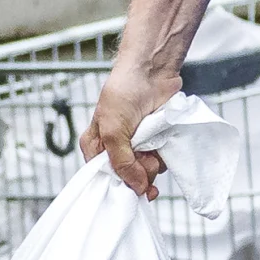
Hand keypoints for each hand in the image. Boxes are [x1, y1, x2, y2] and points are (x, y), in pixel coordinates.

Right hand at [83, 55, 183, 199]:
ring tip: (153, 142)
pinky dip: (164, 154)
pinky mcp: (154, 142)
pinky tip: (162, 141)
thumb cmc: (123, 92)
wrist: (152, 71)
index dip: (122, 183)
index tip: (137, 184)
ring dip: (154, 161)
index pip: (105, 178)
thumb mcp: (113, 130)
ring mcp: (136, 147)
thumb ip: (122, 162)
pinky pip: (160, 160)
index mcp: (96, 146)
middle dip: (141, 170)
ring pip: (146, 171)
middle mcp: (115, 149)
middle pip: (128, 178)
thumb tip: (138, 189)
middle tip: (145, 155)